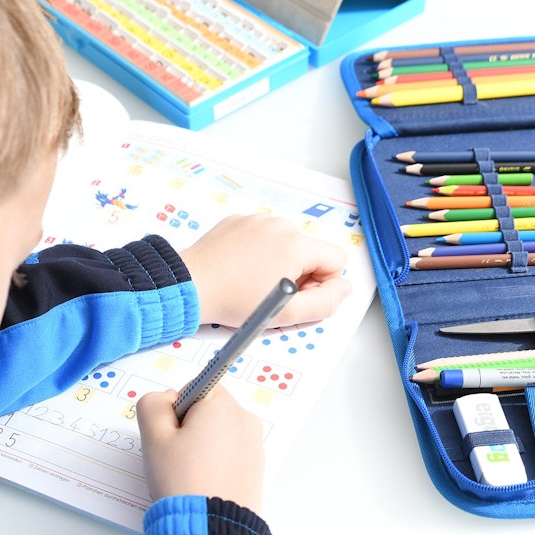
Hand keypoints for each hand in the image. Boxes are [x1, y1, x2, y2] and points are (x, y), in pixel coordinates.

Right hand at [136, 386, 264, 512]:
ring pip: (218, 434)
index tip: (171, 435)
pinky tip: (204, 483)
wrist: (211, 529)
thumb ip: (152, 404)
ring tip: (190, 474)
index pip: (195, 388)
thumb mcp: (153, 437)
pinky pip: (230, 455)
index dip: (176, 409)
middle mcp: (246, 420)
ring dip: (202, 447)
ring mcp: (255, 446)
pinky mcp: (257, 469)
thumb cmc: (181, 480)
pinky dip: (216, 463)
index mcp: (223, 406)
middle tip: (176, 456)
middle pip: (208, 410)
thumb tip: (166, 400)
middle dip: (189, 427)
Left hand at [178, 213, 351, 326]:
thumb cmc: (233, 300)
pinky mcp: (238, 222)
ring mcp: (257, 221)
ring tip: (252, 283)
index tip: (299, 297)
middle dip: (300, 274)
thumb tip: (343, 288)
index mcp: (297, 243)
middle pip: (310, 251)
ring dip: (278, 263)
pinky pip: (261, 237)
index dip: (323, 284)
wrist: (191, 286)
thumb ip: (327, 302)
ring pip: (285, 244)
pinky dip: (256, 253)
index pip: (335, 260)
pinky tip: (240, 270)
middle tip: (272, 294)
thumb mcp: (288, 314)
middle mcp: (280, 225)